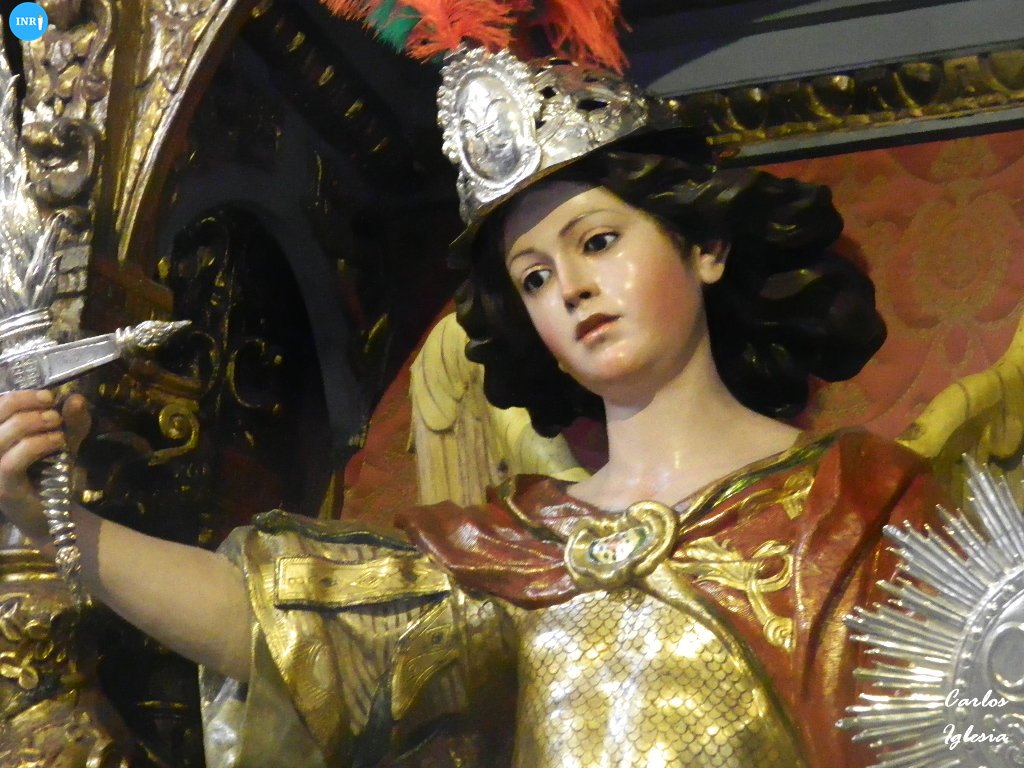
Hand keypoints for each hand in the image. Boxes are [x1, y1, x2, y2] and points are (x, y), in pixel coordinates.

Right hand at [0, 391, 90, 538]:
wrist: (55, 515)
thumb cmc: (53, 474)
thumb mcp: (64, 441)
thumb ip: (72, 420)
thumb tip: (76, 397)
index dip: (19, 396)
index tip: (48, 396)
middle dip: (26, 405)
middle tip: (53, 409)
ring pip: (1, 436)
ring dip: (32, 423)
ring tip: (58, 426)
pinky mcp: (2, 487)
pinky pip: (12, 460)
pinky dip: (37, 445)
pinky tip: (58, 442)